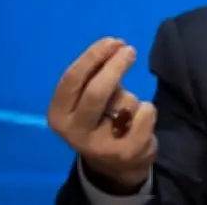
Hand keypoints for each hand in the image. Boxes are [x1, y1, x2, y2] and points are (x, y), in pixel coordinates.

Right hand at [48, 37, 157, 188]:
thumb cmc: (101, 119)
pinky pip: (145, 114)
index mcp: (58, 115)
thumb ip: (96, 75)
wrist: (116, 164)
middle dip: (116, 66)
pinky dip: (148, 109)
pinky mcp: (127, 152)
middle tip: (130, 50)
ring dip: (132, 98)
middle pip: (96, 91)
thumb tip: (116, 45)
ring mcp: (100, 145)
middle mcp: (74, 132)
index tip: (114, 41)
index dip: (94, 56)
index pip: (72, 79)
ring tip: (127, 112)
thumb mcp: (87, 99)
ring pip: (125, 102)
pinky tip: (140, 120)